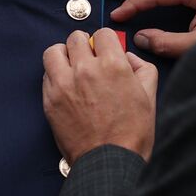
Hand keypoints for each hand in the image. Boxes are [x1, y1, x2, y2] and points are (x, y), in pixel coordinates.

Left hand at [42, 28, 158, 161]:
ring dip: (63, 56)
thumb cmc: (132, 133)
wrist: (109, 162)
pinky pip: (46, 75)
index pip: (102, 34)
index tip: (106, 51)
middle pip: (75, 38)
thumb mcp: (149, 96)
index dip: (107, 42)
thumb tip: (129, 58)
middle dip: (84, 46)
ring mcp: (63, 84)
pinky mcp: (49, 100)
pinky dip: (55, 76)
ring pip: (54, 51)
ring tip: (71, 68)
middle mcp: (85, 69)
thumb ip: (142, 68)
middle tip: (89, 59)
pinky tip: (66, 88)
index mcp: (112, 64)